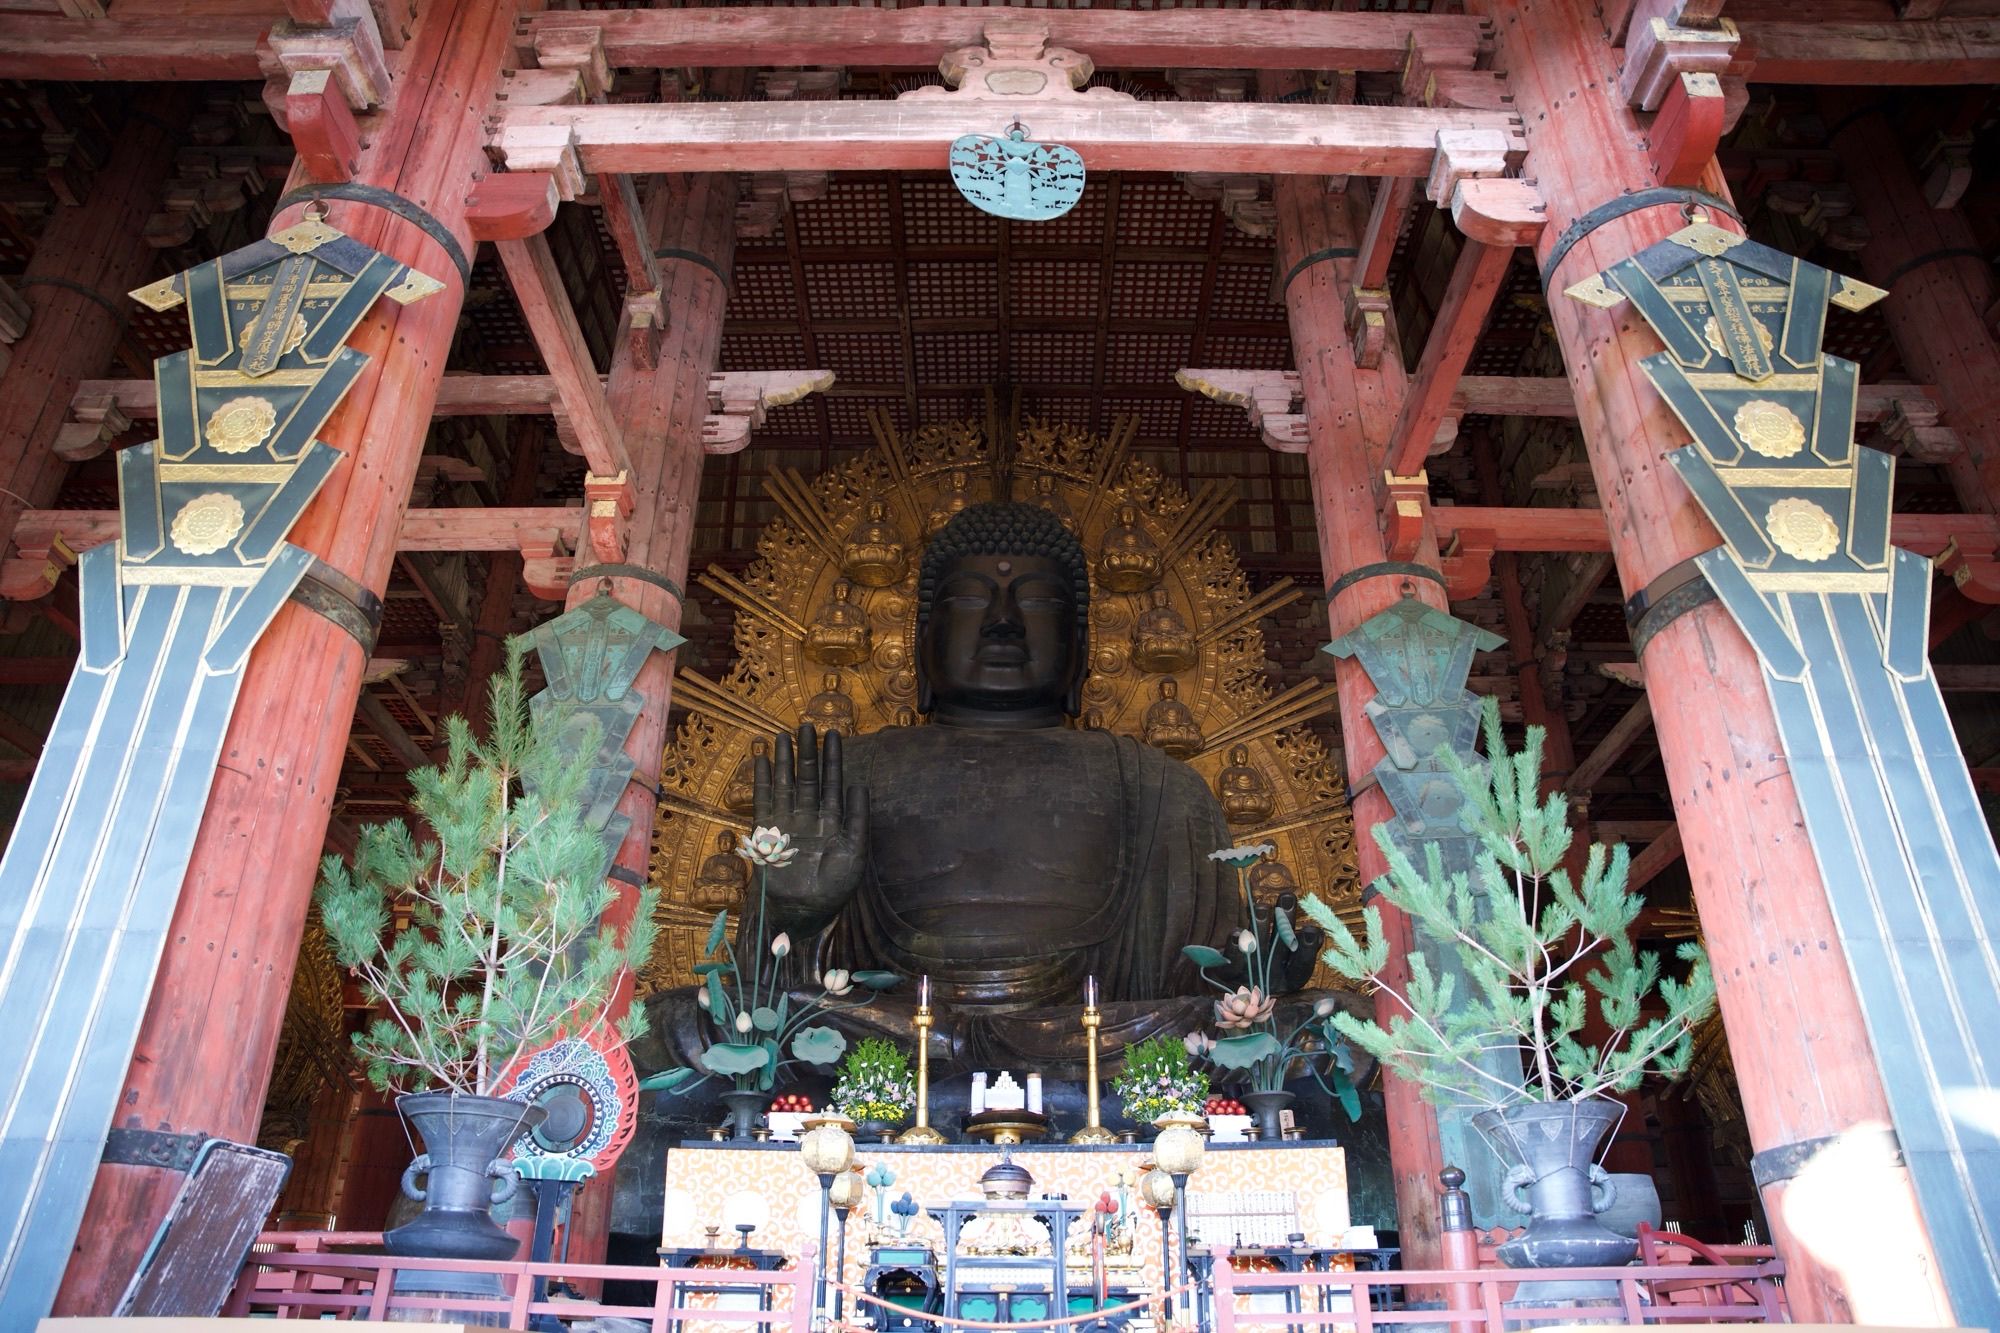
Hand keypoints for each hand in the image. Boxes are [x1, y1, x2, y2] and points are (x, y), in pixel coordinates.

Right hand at [752, 724, 869, 936]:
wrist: (804, 911)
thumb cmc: (834, 887)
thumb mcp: (855, 852)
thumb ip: (858, 819)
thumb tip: (859, 785)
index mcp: (833, 821)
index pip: (833, 782)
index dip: (833, 759)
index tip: (834, 734)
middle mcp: (809, 817)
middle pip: (808, 777)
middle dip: (808, 752)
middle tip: (807, 725)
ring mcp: (787, 822)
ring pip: (786, 784)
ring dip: (785, 760)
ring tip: (783, 735)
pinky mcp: (767, 832)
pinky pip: (764, 800)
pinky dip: (763, 780)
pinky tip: (762, 759)